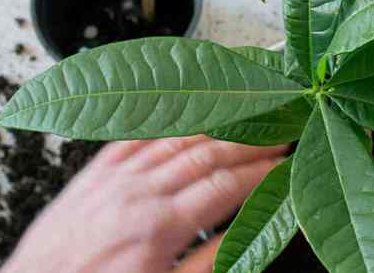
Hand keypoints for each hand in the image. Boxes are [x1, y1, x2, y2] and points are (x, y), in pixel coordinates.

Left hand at [0, 136, 286, 272]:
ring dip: (213, 126)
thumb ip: (209, 259)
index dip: (259, 171)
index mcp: (160, 227)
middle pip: (205, 155)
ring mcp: (115, 177)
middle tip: (273, 134)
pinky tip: (182, 115)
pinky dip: (162, 122)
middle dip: (246, 143)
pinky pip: (133, 136)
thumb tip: (244, 231)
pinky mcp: (94, 173)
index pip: (225, 186)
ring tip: (241, 119)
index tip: (280, 163)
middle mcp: (139, 193)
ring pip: (174, 138)